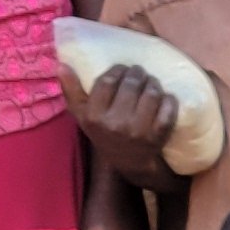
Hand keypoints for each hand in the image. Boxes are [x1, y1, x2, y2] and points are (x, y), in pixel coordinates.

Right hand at [69, 62, 183, 189]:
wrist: (130, 163)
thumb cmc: (104, 133)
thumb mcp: (83, 116)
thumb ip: (71, 91)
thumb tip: (61, 66)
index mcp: (94, 116)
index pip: (108, 80)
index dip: (118, 70)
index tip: (122, 70)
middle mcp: (115, 123)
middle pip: (132, 83)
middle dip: (137, 73)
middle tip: (139, 74)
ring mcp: (138, 130)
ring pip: (151, 92)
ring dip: (153, 83)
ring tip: (150, 83)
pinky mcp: (159, 135)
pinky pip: (168, 107)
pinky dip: (169, 99)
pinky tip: (164, 98)